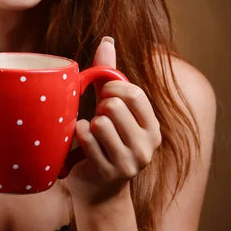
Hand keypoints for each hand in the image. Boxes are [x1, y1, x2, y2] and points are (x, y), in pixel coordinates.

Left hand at [66, 37, 161, 203]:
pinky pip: (87, 139)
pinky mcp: (109, 173)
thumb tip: (107, 39)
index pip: (134, 94)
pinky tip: (80, 141)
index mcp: (152, 127)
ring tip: (91, 133)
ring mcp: (130, 162)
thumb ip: (110, 76)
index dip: (113, 88)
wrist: (99, 191)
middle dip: (99, 108)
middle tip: (97, 119)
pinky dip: (78, 135)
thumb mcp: (112, 109)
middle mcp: (147, 146)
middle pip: (115, 107)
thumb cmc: (105, 142)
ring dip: (88, 124)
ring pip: (100, 123)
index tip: (103, 93)